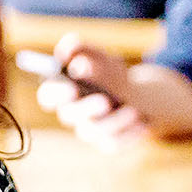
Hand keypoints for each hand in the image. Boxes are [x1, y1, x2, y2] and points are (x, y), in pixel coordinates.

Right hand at [33, 36, 154, 149]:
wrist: (138, 97)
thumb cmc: (112, 75)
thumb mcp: (100, 57)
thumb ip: (81, 48)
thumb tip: (67, 50)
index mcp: (63, 92)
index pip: (48, 96)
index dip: (56, 94)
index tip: (72, 88)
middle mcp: (72, 113)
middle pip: (69, 116)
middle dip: (86, 109)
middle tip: (105, 101)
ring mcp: (89, 130)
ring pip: (93, 132)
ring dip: (114, 121)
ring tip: (134, 111)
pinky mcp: (107, 142)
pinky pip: (114, 143)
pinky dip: (129, 134)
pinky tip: (143, 123)